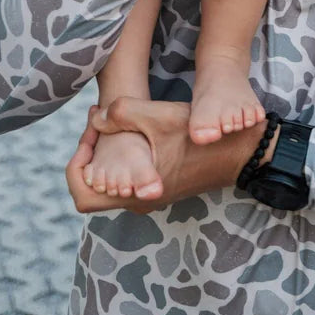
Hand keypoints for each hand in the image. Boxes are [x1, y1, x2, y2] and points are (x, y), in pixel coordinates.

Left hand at [65, 98, 263, 213]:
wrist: (237, 151)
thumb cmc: (198, 137)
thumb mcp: (159, 116)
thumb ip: (122, 113)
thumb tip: (95, 117)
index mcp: (133, 193)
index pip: (81, 195)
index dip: (76, 163)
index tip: (91, 132)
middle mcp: (137, 201)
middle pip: (92, 187)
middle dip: (88, 153)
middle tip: (96, 124)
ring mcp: (148, 196)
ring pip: (109, 182)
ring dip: (104, 152)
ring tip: (109, 121)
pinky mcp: (158, 187)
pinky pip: (126, 178)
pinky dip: (120, 155)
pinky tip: (128, 128)